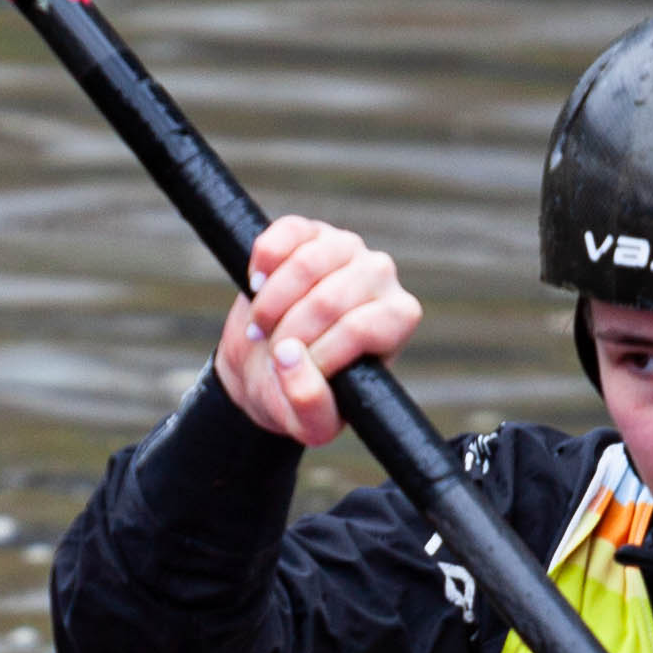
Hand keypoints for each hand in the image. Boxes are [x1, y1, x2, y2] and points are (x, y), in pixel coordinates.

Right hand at [214, 216, 421, 446]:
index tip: (292, 372)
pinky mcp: (309, 230)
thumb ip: (308, 405)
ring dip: (270, 302)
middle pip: (331, 298)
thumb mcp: (307, 422)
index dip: (320, 354)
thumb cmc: (296, 393)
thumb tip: (288, 358)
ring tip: (262, 325)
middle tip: (270, 351)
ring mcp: (346, 247)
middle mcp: (380, 276)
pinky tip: (256, 285)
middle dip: (288, 332)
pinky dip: (262, 261)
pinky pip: (286, 233)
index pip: (362, 328)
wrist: (264, 365)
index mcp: (396, 320)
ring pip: (307, 262)